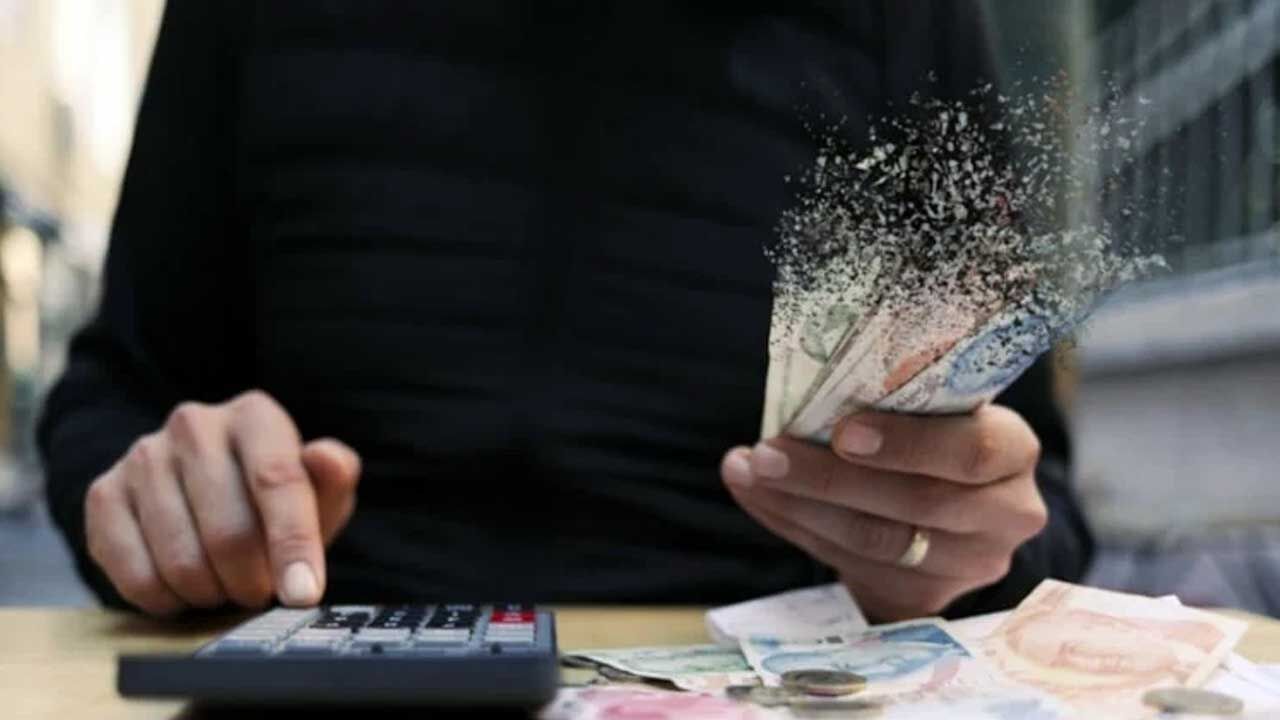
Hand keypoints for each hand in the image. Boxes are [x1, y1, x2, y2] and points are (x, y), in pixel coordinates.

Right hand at [84, 390, 360, 615]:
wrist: (208, 495)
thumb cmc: (275, 498)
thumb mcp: (320, 490)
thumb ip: (334, 478)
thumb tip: (328, 458)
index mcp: (254, 416)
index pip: (277, 481)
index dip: (293, 544)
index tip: (304, 593)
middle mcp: (194, 425)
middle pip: (228, 530)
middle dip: (253, 580)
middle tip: (261, 592)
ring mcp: (143, 458)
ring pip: (181, 559)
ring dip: (212, 593)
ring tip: (226, 586)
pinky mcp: (104, 494)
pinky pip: (134, 574)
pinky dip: (167, 600)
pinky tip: (185, 589)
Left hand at [720, 405, 1046, 620]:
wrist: (944, 512)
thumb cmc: (927, 438)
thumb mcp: (929, 412)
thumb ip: (888, 405)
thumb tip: (798, 401)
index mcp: (1012, 450)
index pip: (971, 451)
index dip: (907, 444)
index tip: (843, 431)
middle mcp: (1007, 514)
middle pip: (916, 503)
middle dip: (829, 477)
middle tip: (767, 453)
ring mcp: (972, 565)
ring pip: (877, 541)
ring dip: (799, 505)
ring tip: (749, 472)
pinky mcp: (928, 598)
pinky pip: (853, 567)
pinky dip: (796, 529)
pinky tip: (761, 500)